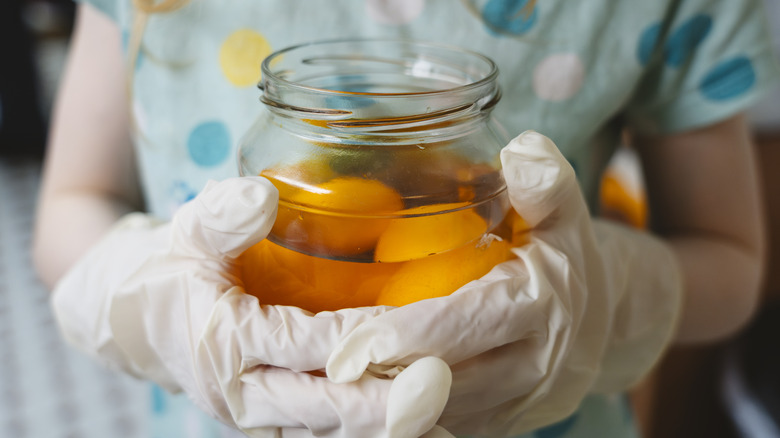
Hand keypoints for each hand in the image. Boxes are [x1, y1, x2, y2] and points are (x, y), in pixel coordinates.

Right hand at [51, 177, 450, 436]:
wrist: (137, 320)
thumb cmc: (171, 269)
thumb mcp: (186, 232)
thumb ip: (220, 215)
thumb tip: (261, 196)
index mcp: (223, 343)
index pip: (301, 344)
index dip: (356, 339)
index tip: (411, 329)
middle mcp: (244, 394)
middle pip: (322, 408)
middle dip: (383, 403)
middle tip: (440, 387)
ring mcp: (261, 414)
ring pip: (329, 432)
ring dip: (384, 427)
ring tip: (443, 423)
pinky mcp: (276, 420)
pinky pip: (326, 433)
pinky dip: (369, 430)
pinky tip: (418, 425)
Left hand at [326, 131, 683, 435]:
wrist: (605, 325)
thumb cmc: (566, 258)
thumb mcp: (565, 212)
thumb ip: (547, 181)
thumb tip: (518, 151)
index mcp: (540, 307)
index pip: (463, 324)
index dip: (401, 335)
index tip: (341, 340)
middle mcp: (529, 367)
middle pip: (441, 383)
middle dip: (373, 382)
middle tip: (308, 371)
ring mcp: (513, 406)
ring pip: (436, 422)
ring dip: (377, 413)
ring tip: (316, 396)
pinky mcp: (496, 426)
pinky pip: (440, 435)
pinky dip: (394, 427)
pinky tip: (346, 414)